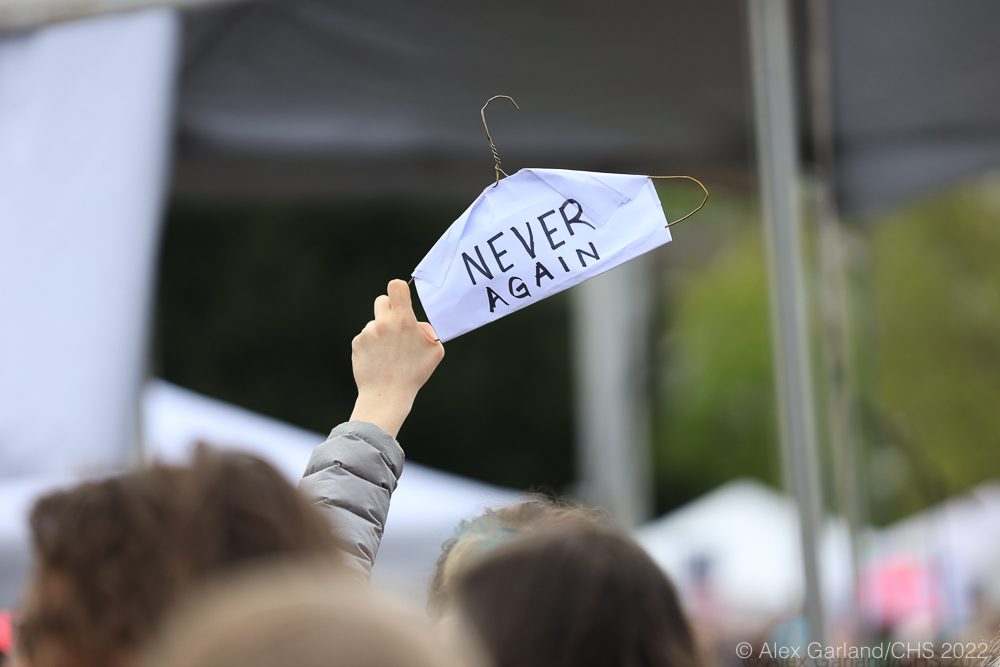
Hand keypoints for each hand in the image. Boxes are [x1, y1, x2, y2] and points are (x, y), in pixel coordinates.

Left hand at [349, 279, 443, 437]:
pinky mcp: (357, 343)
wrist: (387, 395)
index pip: (396, 287)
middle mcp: (383, 323)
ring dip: (381, 332)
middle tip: (396, 326)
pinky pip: (366, 337)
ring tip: (388, 354)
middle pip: (382, 300)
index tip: (401, 298)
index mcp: (403, 321)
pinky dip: (372, 345)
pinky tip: (379, 359)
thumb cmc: (414, 374)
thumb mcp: (434, 351)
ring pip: (375, 322)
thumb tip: (416, 324)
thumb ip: (427, 331)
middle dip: (389, 309)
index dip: (399, 289)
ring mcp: (368, 333)